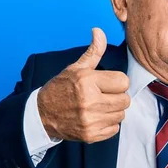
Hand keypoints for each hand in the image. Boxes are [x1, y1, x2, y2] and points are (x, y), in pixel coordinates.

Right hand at [37, 27, 130, 142]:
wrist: (42, 114)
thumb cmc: (61, 88)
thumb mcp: (76, 68)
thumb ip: (93, 52)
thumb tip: (99, 31)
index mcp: (87, 81)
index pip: (123, 82)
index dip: (117, 82)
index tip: (107, 84)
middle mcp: (90, 101)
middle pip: (125, 100)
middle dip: (117, 97)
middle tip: (104, 95)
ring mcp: (90, 120)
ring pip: (121, 115)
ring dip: (113, 111)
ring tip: (99, 107)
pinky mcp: (90, 135)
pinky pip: (114, 129)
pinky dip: (108, 125)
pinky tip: (96, 118)